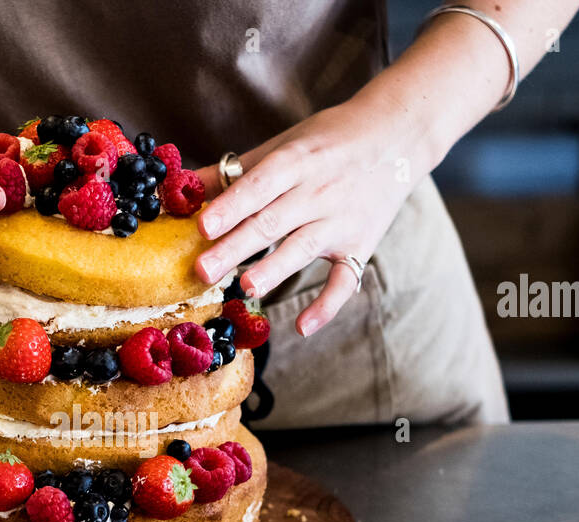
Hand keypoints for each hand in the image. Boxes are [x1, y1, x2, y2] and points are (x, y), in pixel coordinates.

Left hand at [192, 103, 413, 335]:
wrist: (397, 136)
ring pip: (304, 249)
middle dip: (236, 247)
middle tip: (203, 270)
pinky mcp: (361, 245)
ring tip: (246, 287)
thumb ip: (235, 172)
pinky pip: (345, 280)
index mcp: (296, 161)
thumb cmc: (328, 141)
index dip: (231, 207)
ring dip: (275, 270)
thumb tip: (181, 185)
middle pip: (272, 222)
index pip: (259, 186)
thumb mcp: (283, 145)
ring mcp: (341, 221)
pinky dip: (327, 305)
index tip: (202, 226)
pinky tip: (302, 328)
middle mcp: (319, 191)